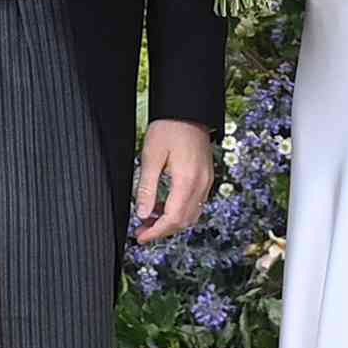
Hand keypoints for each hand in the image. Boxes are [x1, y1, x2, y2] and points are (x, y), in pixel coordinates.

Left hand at [134, 119, 214, 242]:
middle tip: (142, 230)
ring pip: (192, 215)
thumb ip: (146, 189)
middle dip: (163, 230)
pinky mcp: (206, 178)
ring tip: (150, 219)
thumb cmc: (169, 128)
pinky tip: (164, 206)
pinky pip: (195, 203)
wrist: (189, 110)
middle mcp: (201, 185)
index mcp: (187, 181)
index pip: (173, 219)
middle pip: (184, 222)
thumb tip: (141, 214)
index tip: (141, 237)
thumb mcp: (150, 158)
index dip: (156, 232)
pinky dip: (180, 211)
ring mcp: (206, 182)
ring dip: (171, 222)